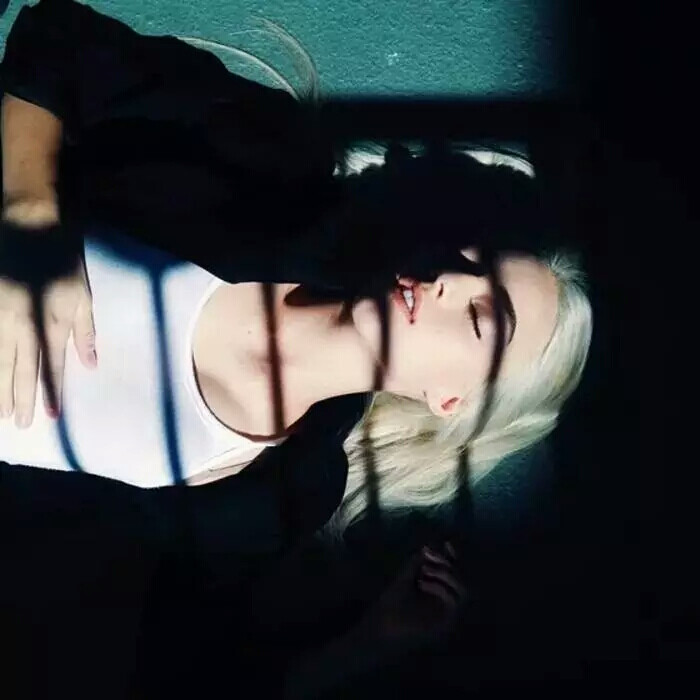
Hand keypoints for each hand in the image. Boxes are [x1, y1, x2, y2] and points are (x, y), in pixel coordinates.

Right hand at [0, 208, 96, 426]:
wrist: (32, 225)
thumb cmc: (64, 262)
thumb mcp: (83, 297)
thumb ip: (85, 333)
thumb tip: (90, 366)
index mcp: (51, 322)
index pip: (49, 367)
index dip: (49, 393)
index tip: (48, 417)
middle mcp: (22, 323)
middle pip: (19, 369)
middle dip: (19, 398)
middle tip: (18, 424)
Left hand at [361, 541, 468, 643]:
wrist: (380, 627)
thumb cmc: (390, 604)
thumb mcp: (406, 577)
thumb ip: (418, 562)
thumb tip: (430, 546)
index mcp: (438, 590)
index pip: (454, 571)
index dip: (453, 557)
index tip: (446, 544)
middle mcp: (447, 602)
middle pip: (463, 578)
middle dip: (447, 562)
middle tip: (428, 555)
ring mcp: (448, 614)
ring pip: (463, 589)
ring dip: (446, 574)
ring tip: (424, 570)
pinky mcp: (445, 624)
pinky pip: (454, 602)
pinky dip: (440, 587)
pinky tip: (422, 583)